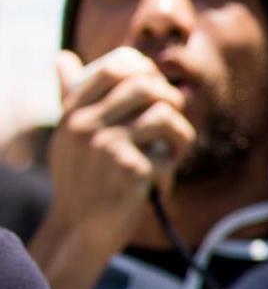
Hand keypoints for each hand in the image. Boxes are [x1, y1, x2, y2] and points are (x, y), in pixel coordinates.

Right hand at [43, 47, 194, 250]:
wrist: (81, 230)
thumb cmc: (81, 181)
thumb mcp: (68, 136)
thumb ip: (71, 98)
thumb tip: (64, 58)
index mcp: (74, 112)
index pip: (116, 66)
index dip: (148, 71)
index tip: (157, 89)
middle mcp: (87, 124)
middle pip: (146, 85)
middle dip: (172, 100)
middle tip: (174, 123)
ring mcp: (107, 145)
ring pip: (165, 116)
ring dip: (182, 137)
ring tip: (174, 155)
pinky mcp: (130, 169)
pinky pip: (168, 156)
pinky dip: (171, 172)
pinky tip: (157, 187)